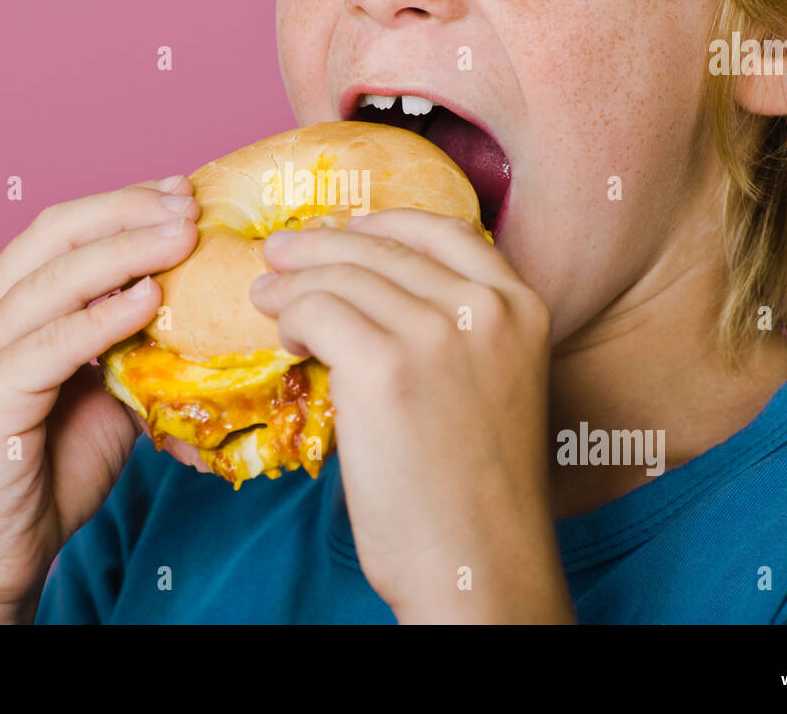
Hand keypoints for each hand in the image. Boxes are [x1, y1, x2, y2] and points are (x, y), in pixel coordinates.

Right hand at [0, 175, 207, 623]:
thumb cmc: (44, 470)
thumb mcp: (100, 392)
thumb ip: (130, 345)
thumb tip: (197, 311)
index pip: (62, 229)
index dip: (123, 204)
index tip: (181, 192)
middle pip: (57, 234)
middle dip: (128, 212)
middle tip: (188, 203)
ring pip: (57, 279)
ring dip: (126, 251)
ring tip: (183, 235)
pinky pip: (55, 342)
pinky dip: (105, 316)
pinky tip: (149, 298)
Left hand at [249, 209, 573, 622]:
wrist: (480, 563)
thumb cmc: (478, 490)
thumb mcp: (492, 385)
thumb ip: (454, 332)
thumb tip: (370, 291)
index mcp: (521, 306)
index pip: (442, 230)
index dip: (383, 224)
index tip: (344, 230)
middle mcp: (485, 307)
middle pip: (382, 246)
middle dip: (320, 245)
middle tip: (280, 252)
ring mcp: (437, 333)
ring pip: (340, 275)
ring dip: (293, 282)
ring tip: (265, 296)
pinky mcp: (385, 366)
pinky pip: (315, 311)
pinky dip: (289, 317)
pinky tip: (285, 338)